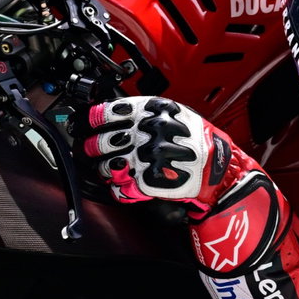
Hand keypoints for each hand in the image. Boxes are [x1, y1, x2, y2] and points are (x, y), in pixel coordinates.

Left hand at [81, 97, 241, 212]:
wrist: (216, 168)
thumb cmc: (197, 139)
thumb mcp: (173, 112)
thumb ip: (144, 112)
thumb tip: (112, 113)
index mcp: (149, 111)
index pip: (105, 112)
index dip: (89, 119)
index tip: (82, 123)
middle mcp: (144, 133)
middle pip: (101, 140)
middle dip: (89, 146)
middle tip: (87, 147)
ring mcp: (144, 158)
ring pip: (106, 165)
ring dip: (102, 167)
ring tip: (107, 166)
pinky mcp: (146, 182)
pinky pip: (119, 187)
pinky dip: (116, 186)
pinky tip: (120, 182)